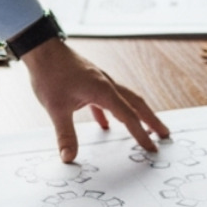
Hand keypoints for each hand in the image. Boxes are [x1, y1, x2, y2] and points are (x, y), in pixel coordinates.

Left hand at [21, 39, 169, 161]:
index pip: (129, 117)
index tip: (152, 149)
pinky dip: (110, 113)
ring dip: (136, 115)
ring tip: (143, 128)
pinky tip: (105, 125)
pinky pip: (106, 99)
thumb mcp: (56, 108)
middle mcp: (106, 85)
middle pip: (136, 104)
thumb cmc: (50, 74)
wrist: (41, 49)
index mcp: (103, 91)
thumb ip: (65, 134)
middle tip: (165, 134)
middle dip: (151, 120)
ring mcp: (99, 81)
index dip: (141, 135)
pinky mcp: (89, 81)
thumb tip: (69, 157)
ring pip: (124, 100)